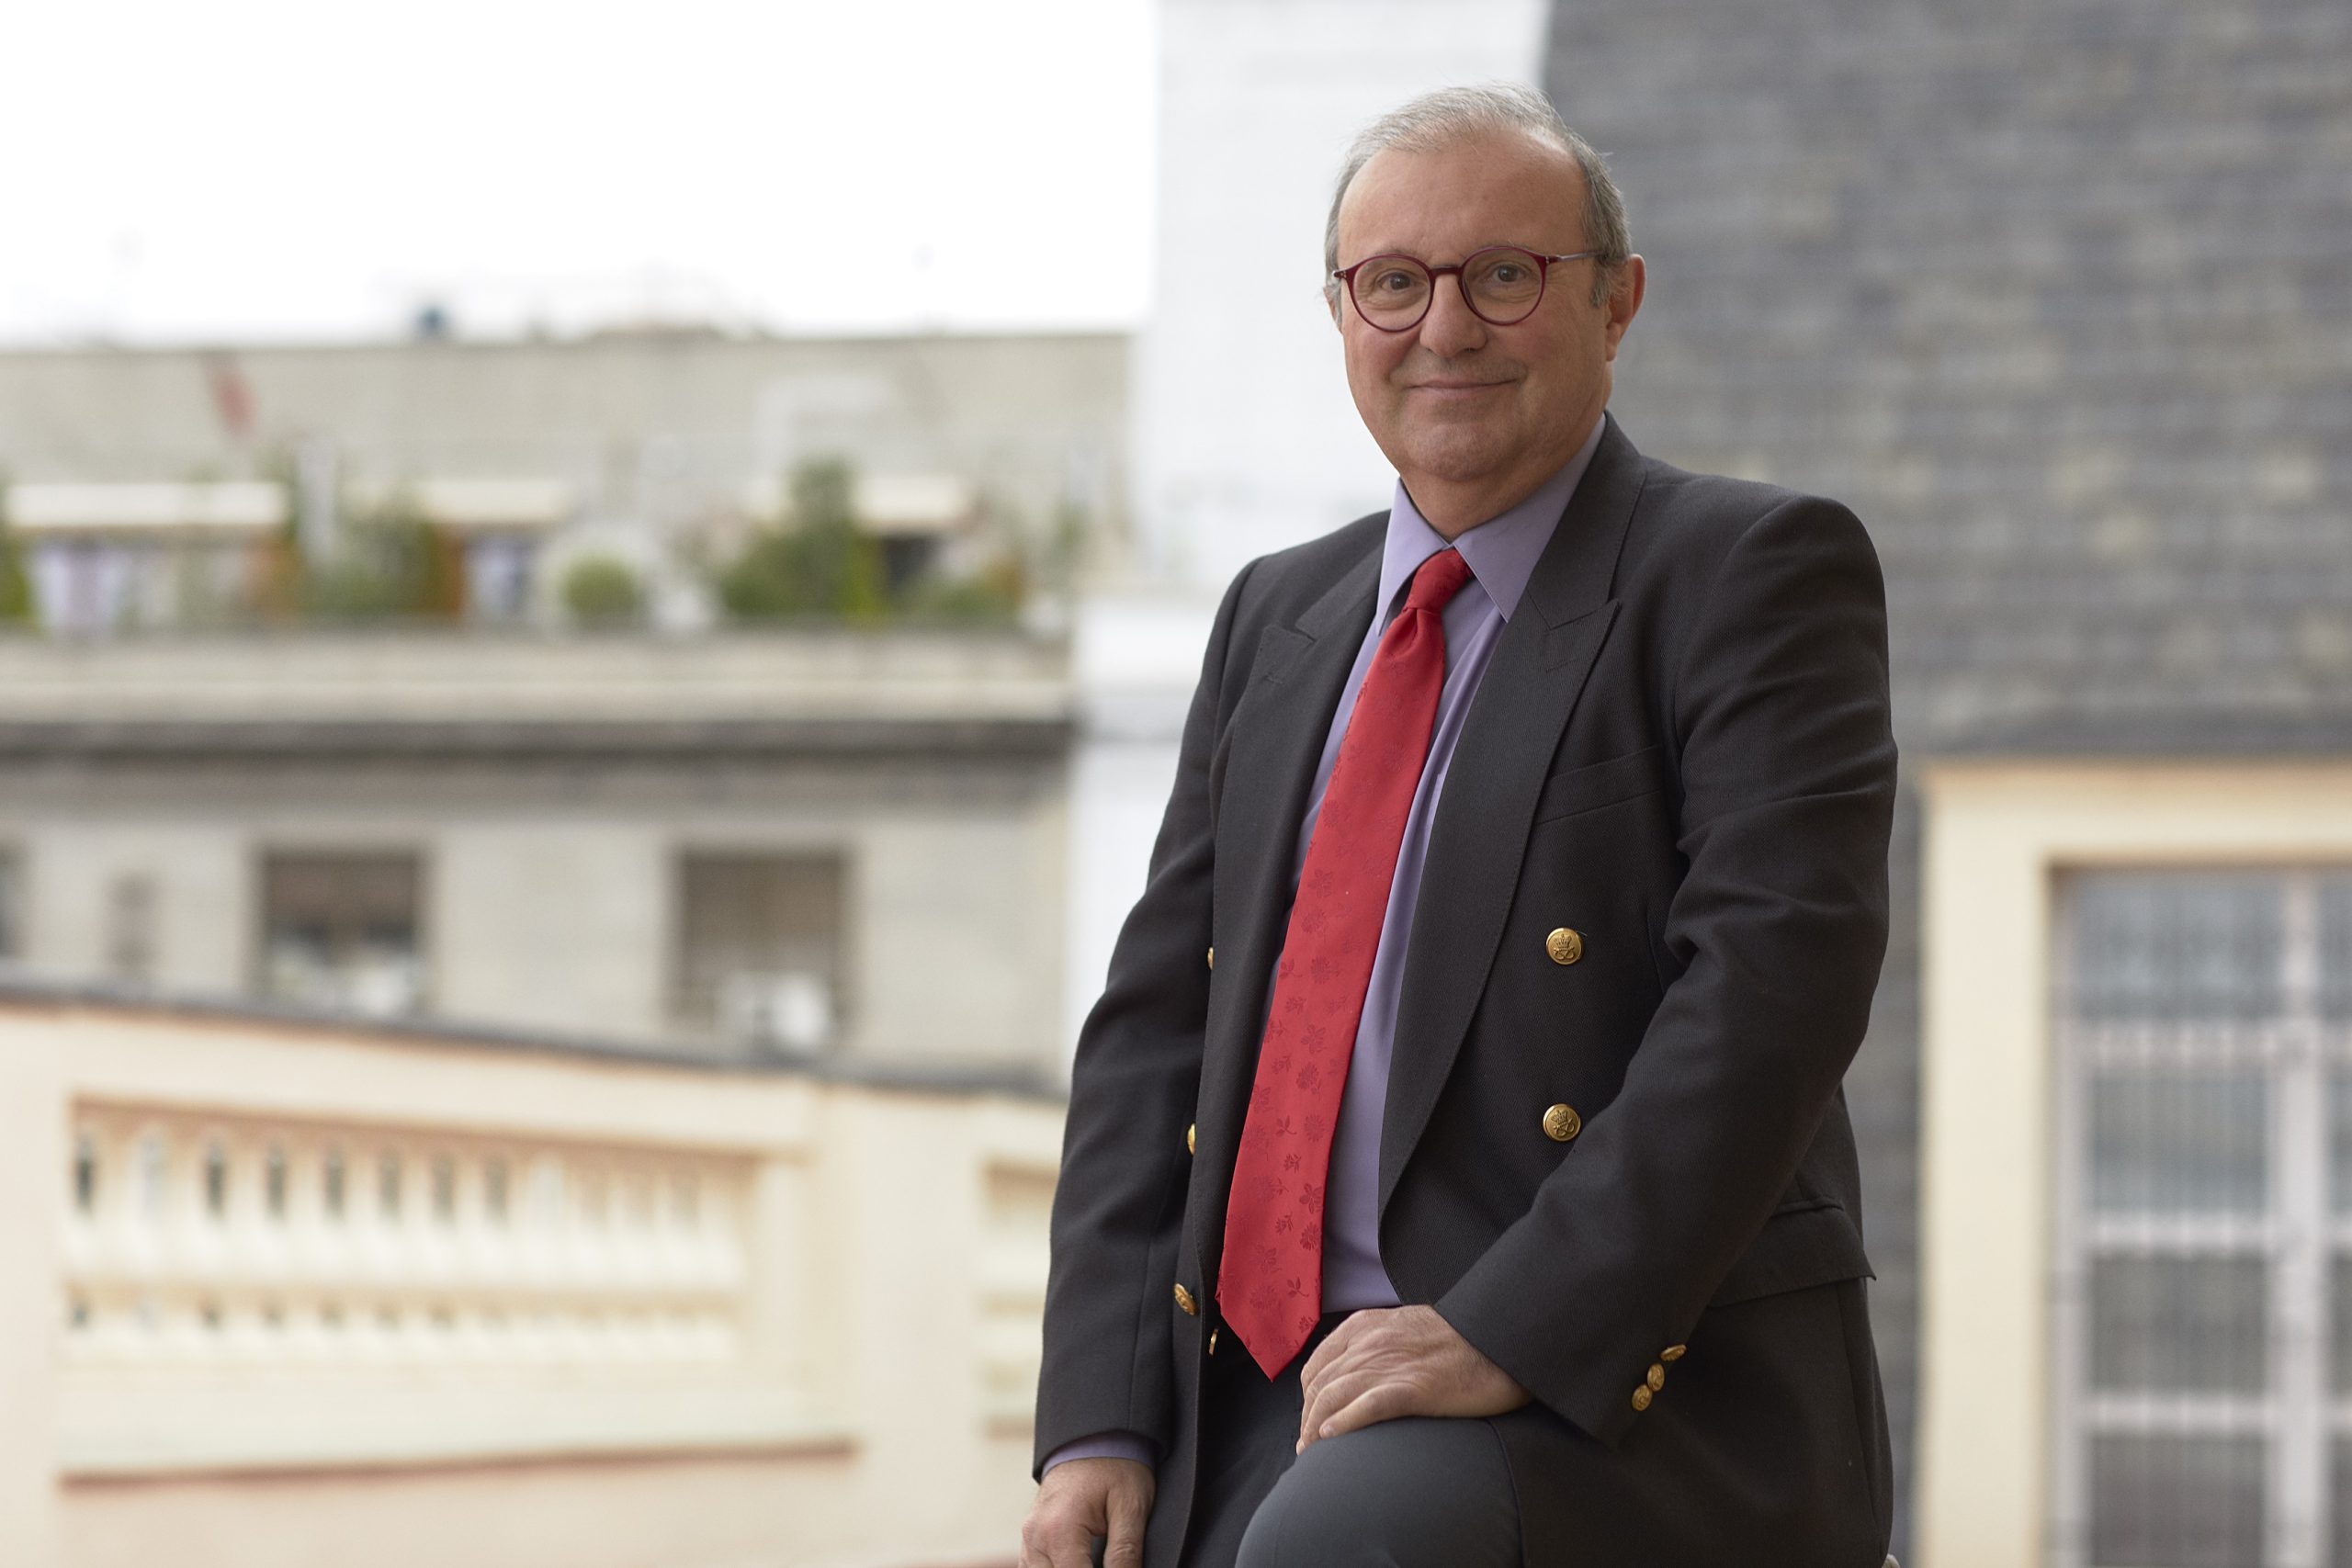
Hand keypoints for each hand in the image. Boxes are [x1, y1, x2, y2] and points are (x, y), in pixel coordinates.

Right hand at [1020, 1456, 1153, 1567]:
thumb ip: (1126, 1552)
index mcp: (1059, 1530)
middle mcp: (1035, 1537)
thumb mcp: (1131, 1506)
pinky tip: (1080, 1564)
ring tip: (1095, 1562)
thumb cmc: (1115, 1465)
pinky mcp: (1030, 1539)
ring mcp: (1028, 1538)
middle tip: (1112, 1564)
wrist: (1094, 1435)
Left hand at [1295, 1304, 1529, 1453]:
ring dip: (1314, 1429)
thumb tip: (1363, 1372)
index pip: (1318, 1365)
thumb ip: (1380, 1343)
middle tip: (1308, 1446)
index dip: (1308, 1397)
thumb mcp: (1408, 1327)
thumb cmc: (1461, 1338)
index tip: (1311, 1420)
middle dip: (1307, 1419)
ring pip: (1332, 1398)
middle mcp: (1369, 1342)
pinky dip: (1343, 1423)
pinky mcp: (1412, 1388)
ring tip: (1312, 1453)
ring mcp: (1389, 1364)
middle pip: (1319, 1386)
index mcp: (1365, 1325)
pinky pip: (1366, 1406)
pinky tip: (1331, 1438)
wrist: (1499, 1337)